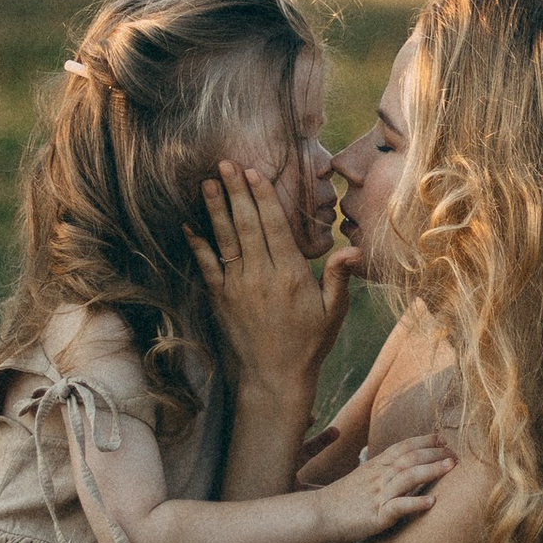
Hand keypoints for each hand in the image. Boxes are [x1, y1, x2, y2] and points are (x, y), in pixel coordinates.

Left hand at [191, 161, 352, 394]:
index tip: (254, 172)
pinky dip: (196, 244)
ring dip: (215, 209)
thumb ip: (339, 277)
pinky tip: (188, 224)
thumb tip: (354, 249)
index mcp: (290, 275)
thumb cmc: (308, 344)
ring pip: (224, 240)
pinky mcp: (220, 299)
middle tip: (225, 163)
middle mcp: (261, 277)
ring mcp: (237, 287)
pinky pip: (206, 266)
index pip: (275, 227)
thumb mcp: (333, 313)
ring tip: (207, 182)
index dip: (263, 197)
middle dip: (236, 191)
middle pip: (246, 225)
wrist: (274, 378)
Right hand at [323, 436, 453, 542]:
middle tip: (455, 454)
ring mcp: (378, 495)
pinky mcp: (376, 515)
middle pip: (410, 458)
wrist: (318, 513)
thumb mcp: (360, 478)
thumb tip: (396, 466)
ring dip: (431, 470)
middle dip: (434, 454)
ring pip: (408, 477)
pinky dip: (415, 503)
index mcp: (375, 466)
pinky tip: (432, 502)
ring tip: (451, 468)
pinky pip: (398, 506)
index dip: (423, 441)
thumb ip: (379, 470)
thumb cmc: (341, 499)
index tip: (442, 439)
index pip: (402, 447)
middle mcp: (378, 476)